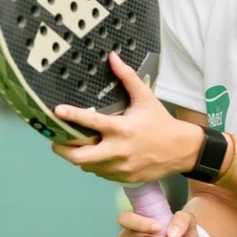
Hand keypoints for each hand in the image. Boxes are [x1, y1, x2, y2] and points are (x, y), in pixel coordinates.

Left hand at [51, 51, 202, 182]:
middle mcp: (118, 150)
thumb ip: (127, 77)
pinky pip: (100, 173)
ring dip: (79, 157)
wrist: (181, 150)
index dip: (71, 116)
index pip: (91, 123)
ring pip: (87, 166)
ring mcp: (120, 167)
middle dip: (62, 149)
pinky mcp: (123, 178)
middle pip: (79, 156)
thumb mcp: (145, 97)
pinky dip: (94, 165)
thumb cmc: (161, 122)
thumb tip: (113, 57)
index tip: (57, 111)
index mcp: (122, 129)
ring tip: (76, 146)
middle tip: (55, 140)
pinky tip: (97, 156)